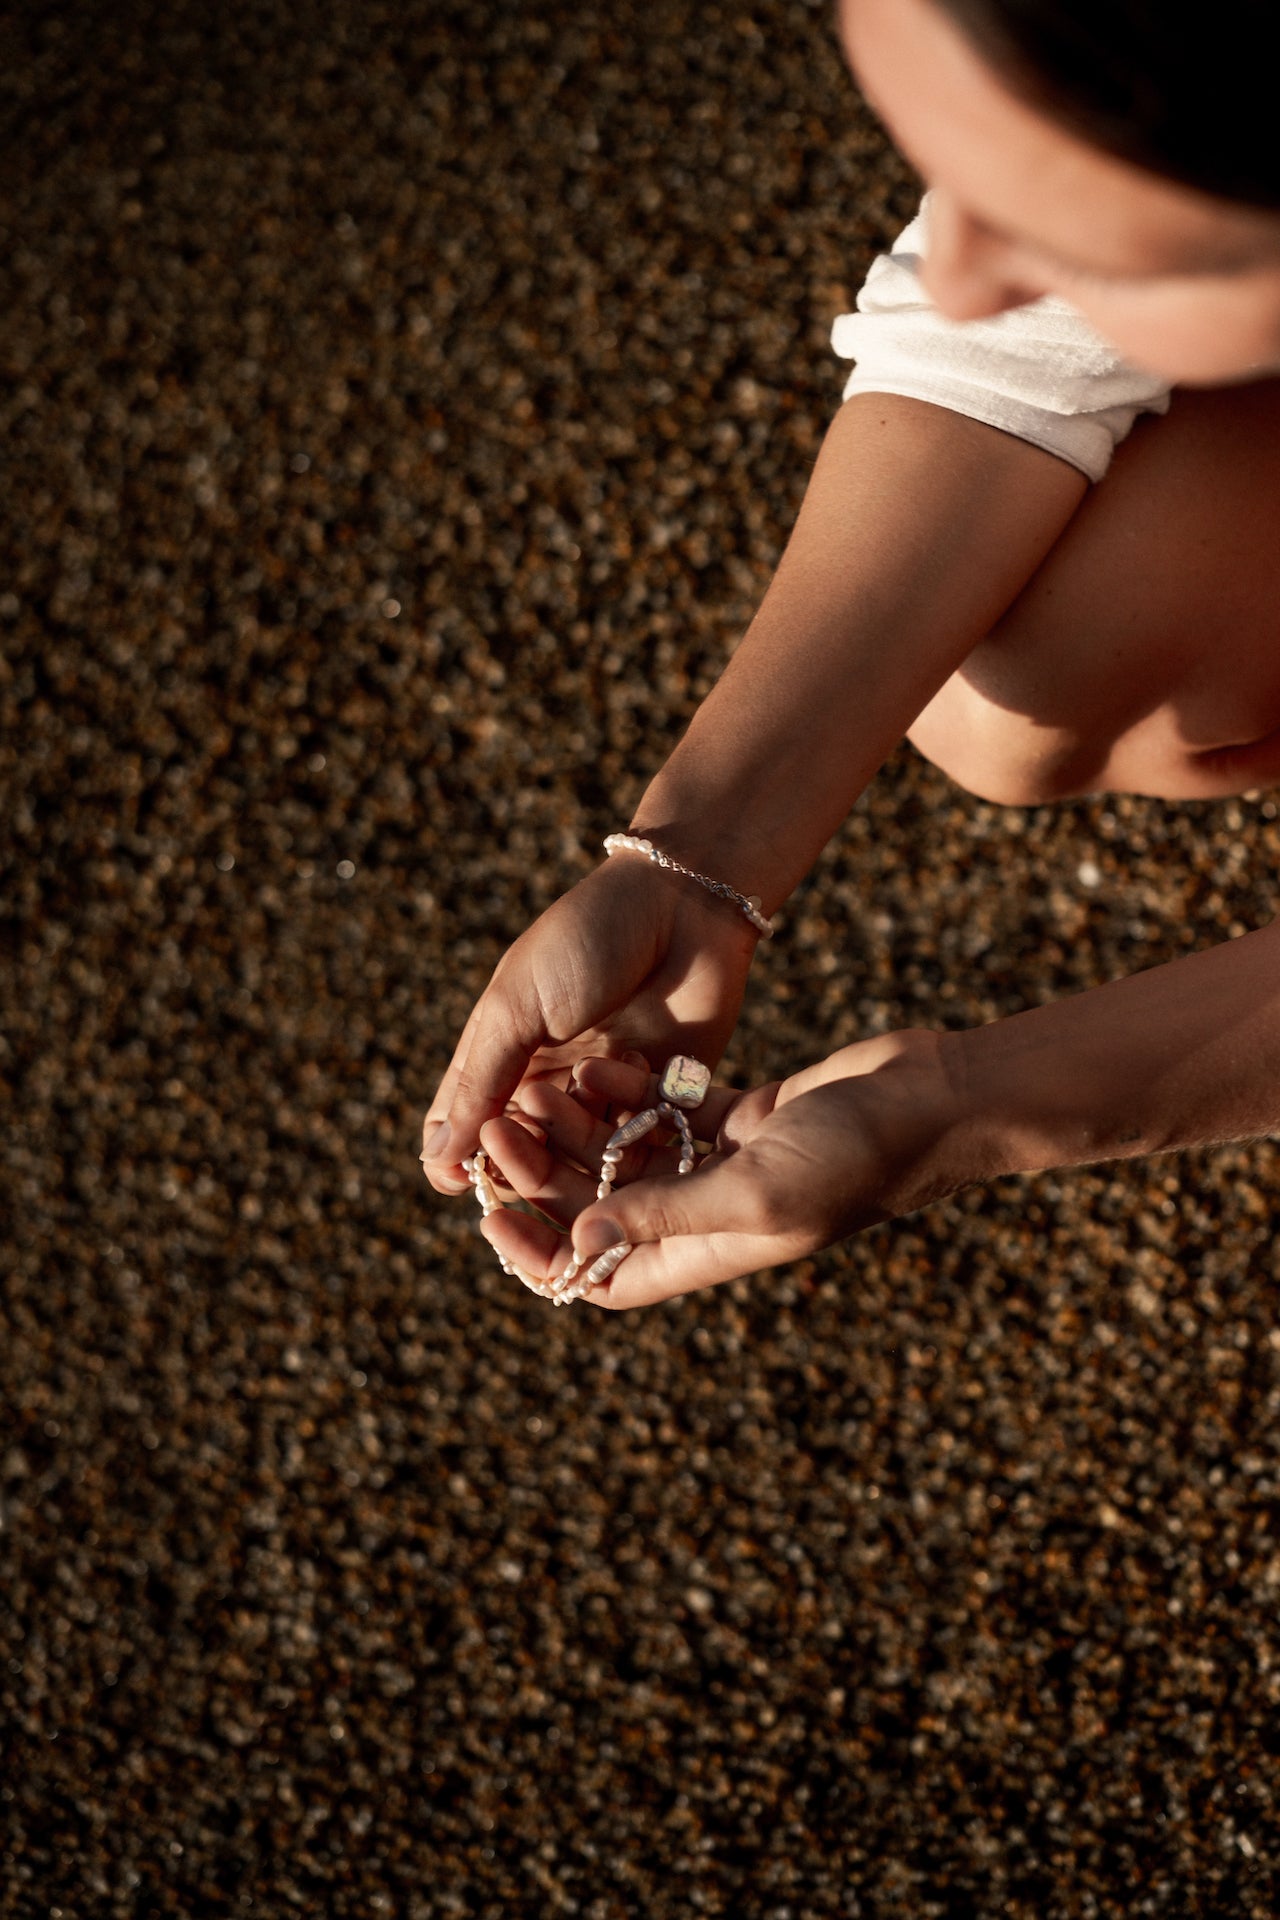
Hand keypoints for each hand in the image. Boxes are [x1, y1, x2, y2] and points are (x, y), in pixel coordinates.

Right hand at [420, 854, 759, 1192]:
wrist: (681, 905)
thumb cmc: (584, 940)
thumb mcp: (517, 1005)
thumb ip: (481, 1082)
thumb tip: (435, 1158)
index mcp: (501, 1055)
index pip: (462, 1128)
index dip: (455, 1159)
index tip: (460, 1177)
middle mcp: (549, 1083)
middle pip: (522, 1152)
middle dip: (521, 1159)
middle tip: (529, 1144)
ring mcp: (605, 1093)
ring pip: (579, 1156)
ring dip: (576, 1142)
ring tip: (584, 1095)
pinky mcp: (659, 1099)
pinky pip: (636, 1143)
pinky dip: (629, 1128)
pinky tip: (632, 1079)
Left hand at [476, 1033, 965, 1306]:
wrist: (933, 1096)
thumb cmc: (859, 1151)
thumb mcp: (756, 1189)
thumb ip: (668, 1213)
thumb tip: (579, 1246)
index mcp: (711, 1250)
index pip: (602, 1275)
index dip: (542, 1256)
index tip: (491, 1216)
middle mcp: (711, 1214)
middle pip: (603, 1210)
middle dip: (547, 1176)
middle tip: (500, 1133)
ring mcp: (725, 1164)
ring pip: (628, 1155)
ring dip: (579, 1130)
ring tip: (535, 1090)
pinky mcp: (741, 1116)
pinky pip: (664, 1112)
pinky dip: (626, 1094)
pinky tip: (595, 1068)